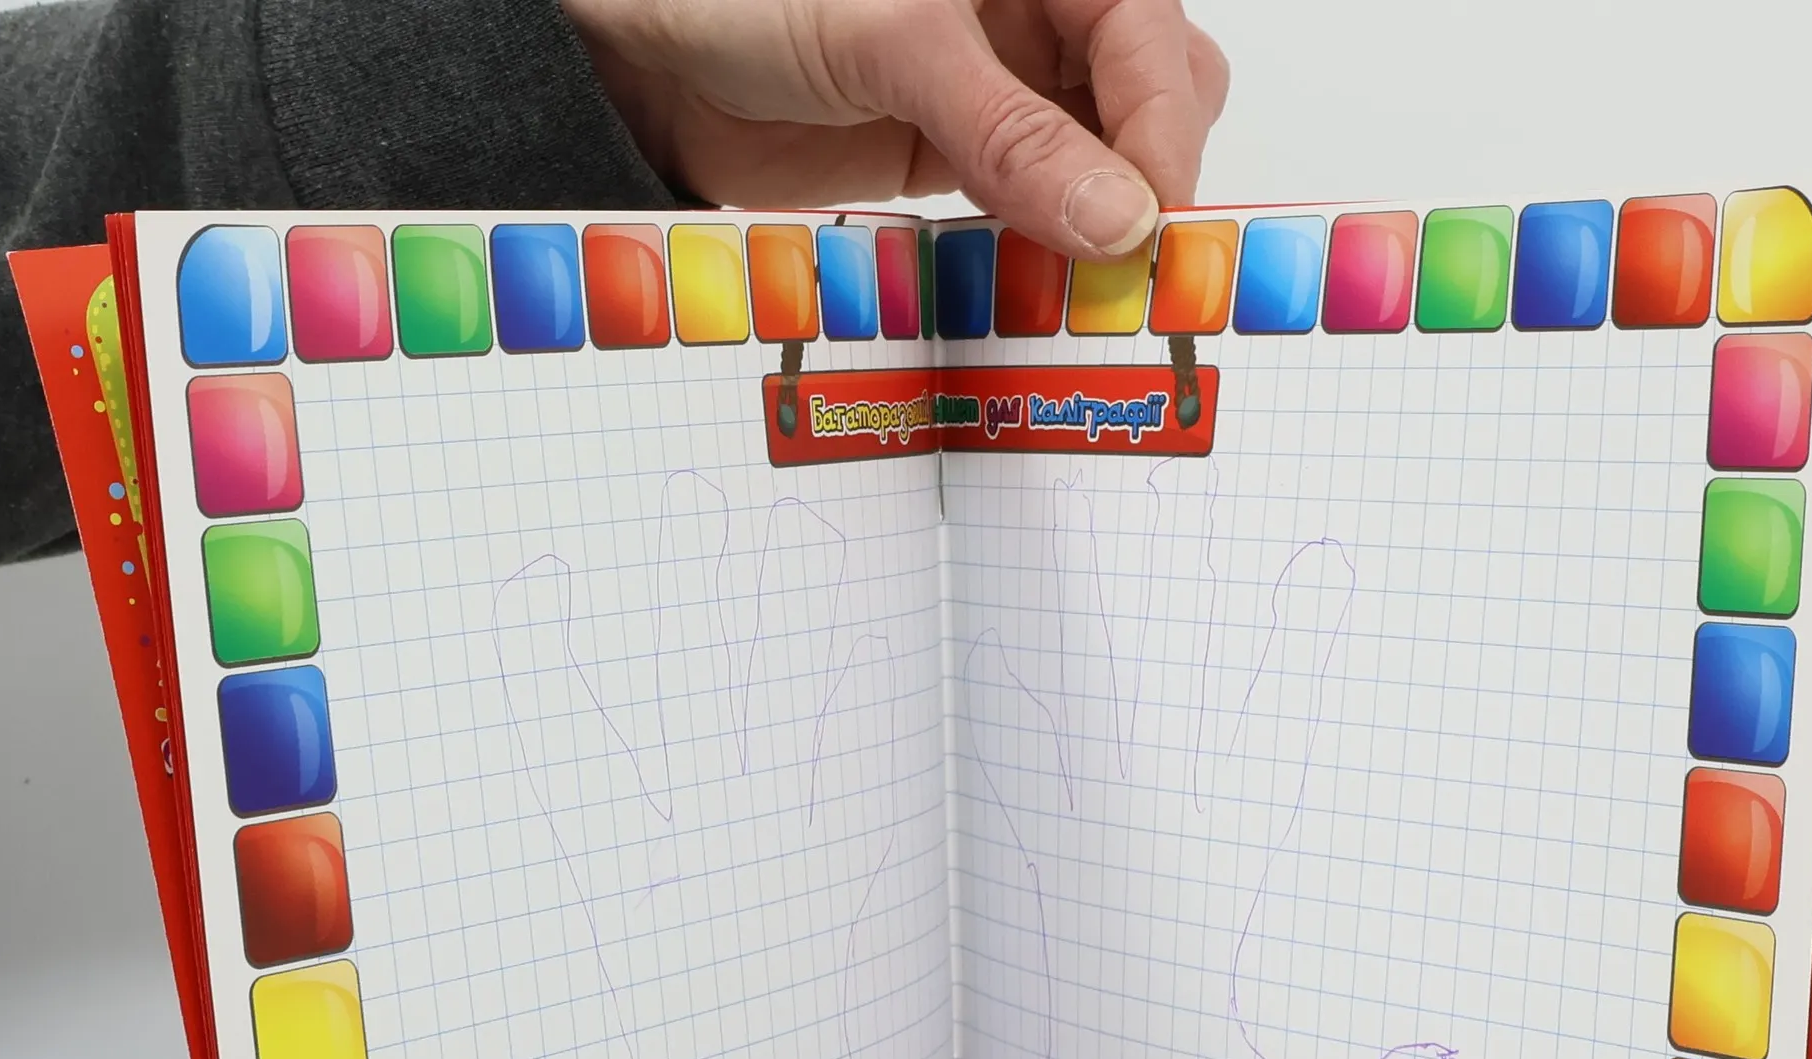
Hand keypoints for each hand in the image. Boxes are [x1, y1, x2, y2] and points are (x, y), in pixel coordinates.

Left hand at [561, 0, 1229, 257]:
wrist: (649, 65)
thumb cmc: (750, 1)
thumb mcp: (897, 47)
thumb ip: (1012, 135)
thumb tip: (1119, 219)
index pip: (1149, 35)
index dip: (1162, 127)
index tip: (1152, 218)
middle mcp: (1032, 11)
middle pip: (1151, 91)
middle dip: (1149, 169)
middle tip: (1125, 256)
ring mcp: (1001, 86)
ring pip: (1102, 154)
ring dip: (1101, 217)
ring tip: (1084, 277)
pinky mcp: (960, 153)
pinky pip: (1036, 199)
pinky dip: (1047, 241)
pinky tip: (1040, 274)